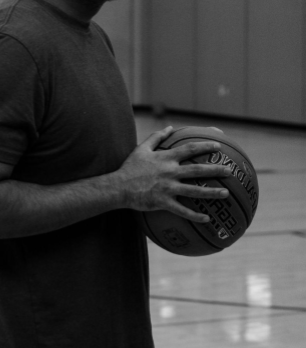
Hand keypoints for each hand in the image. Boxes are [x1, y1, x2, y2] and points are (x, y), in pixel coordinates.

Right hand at [114, 127, 233, 223]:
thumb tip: (170, 128)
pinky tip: (207, 219)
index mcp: (166, 158)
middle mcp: (170, 172)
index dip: (205, 147)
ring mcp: (168, 188)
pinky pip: (182, 210)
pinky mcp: (163, 202)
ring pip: (194, 190)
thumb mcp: (141, 149)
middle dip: (216, 169)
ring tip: (226, 194)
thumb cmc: (130, 168)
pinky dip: (195, 215)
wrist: (118, 187)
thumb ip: (156, 137)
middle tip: (230, 171)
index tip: (218, 148)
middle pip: (197, 170)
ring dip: (212, 193)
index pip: (189, 150)